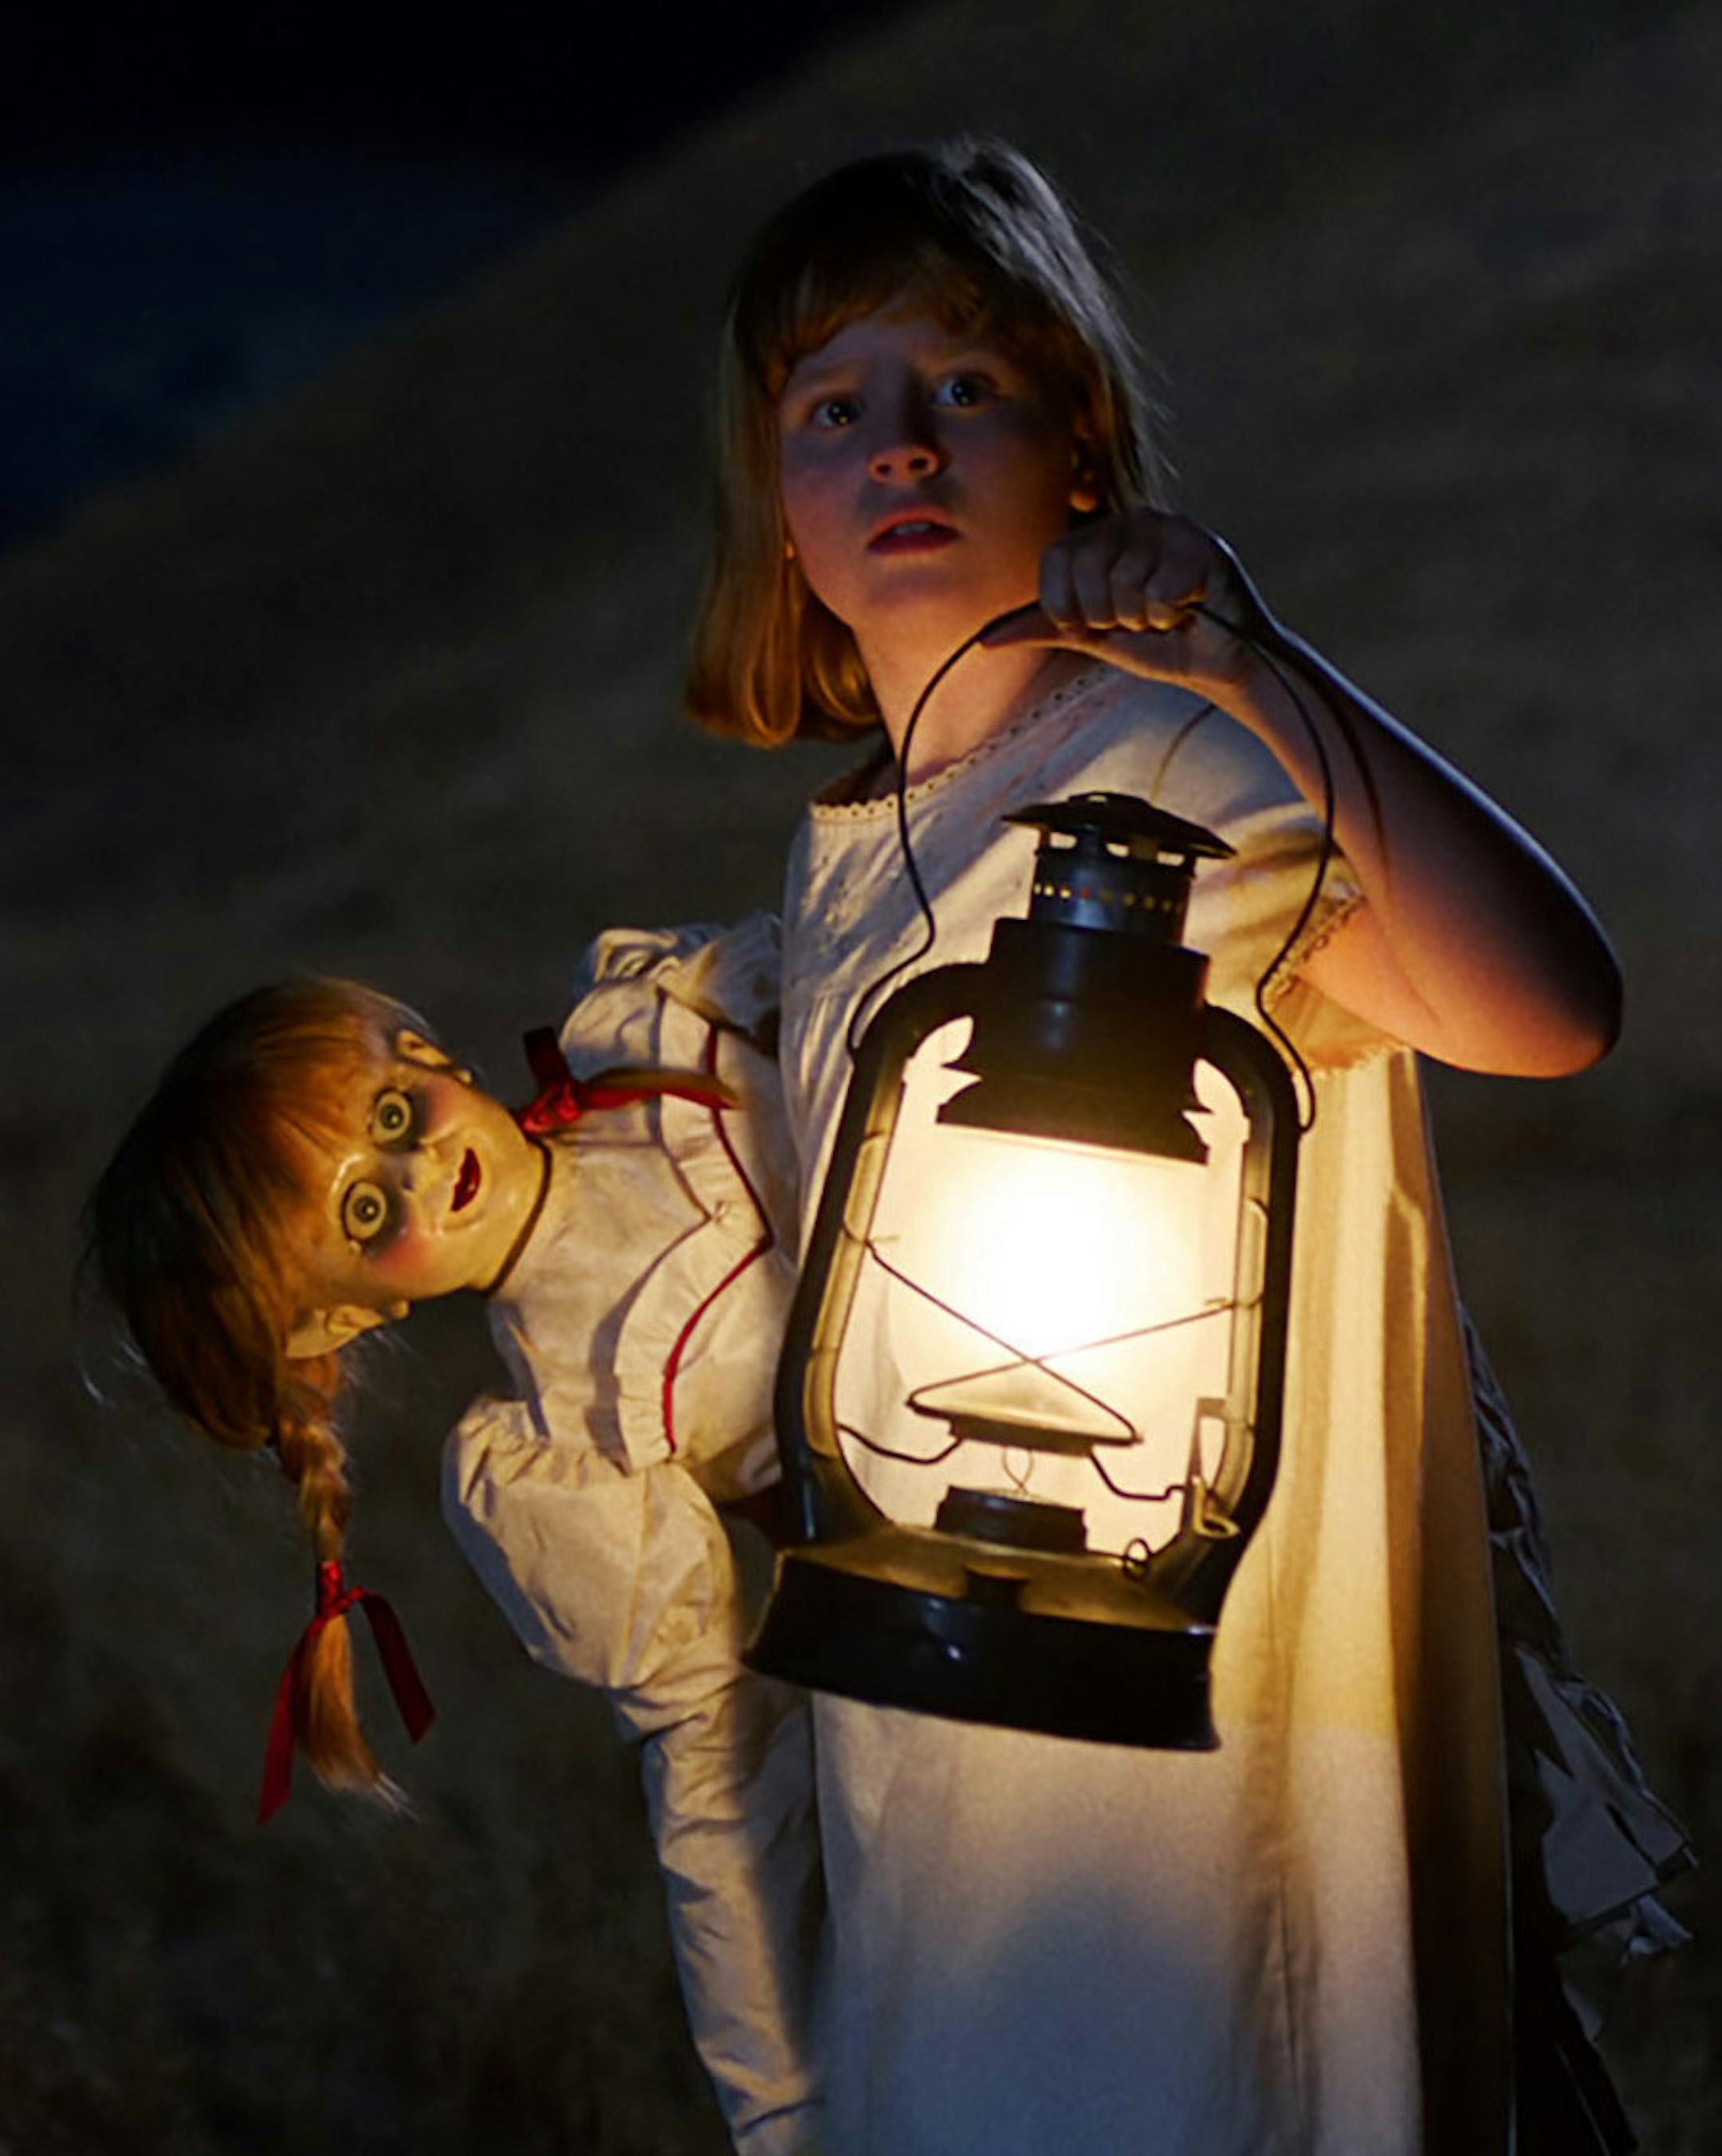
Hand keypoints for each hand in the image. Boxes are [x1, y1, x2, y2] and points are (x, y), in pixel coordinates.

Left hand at [981, 510, 1276, 702]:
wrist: (1215, 665)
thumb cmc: (1154, 644)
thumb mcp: (1090, 635)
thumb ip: (1042, 627)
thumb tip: (984, 639)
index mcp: (1100, 536)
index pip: (1054, 557)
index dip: (1066, 604)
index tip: (1093, 623)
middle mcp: (1132, 521)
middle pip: (1086, 569)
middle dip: (1107, 615)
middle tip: (1136, 621)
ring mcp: (1169, 528)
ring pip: (1124, 583)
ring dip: (1143, 618)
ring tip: (1165, 616)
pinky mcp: (1202, 547)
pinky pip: (1160, 591)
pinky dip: (1171, 616)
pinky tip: (1188, 611)